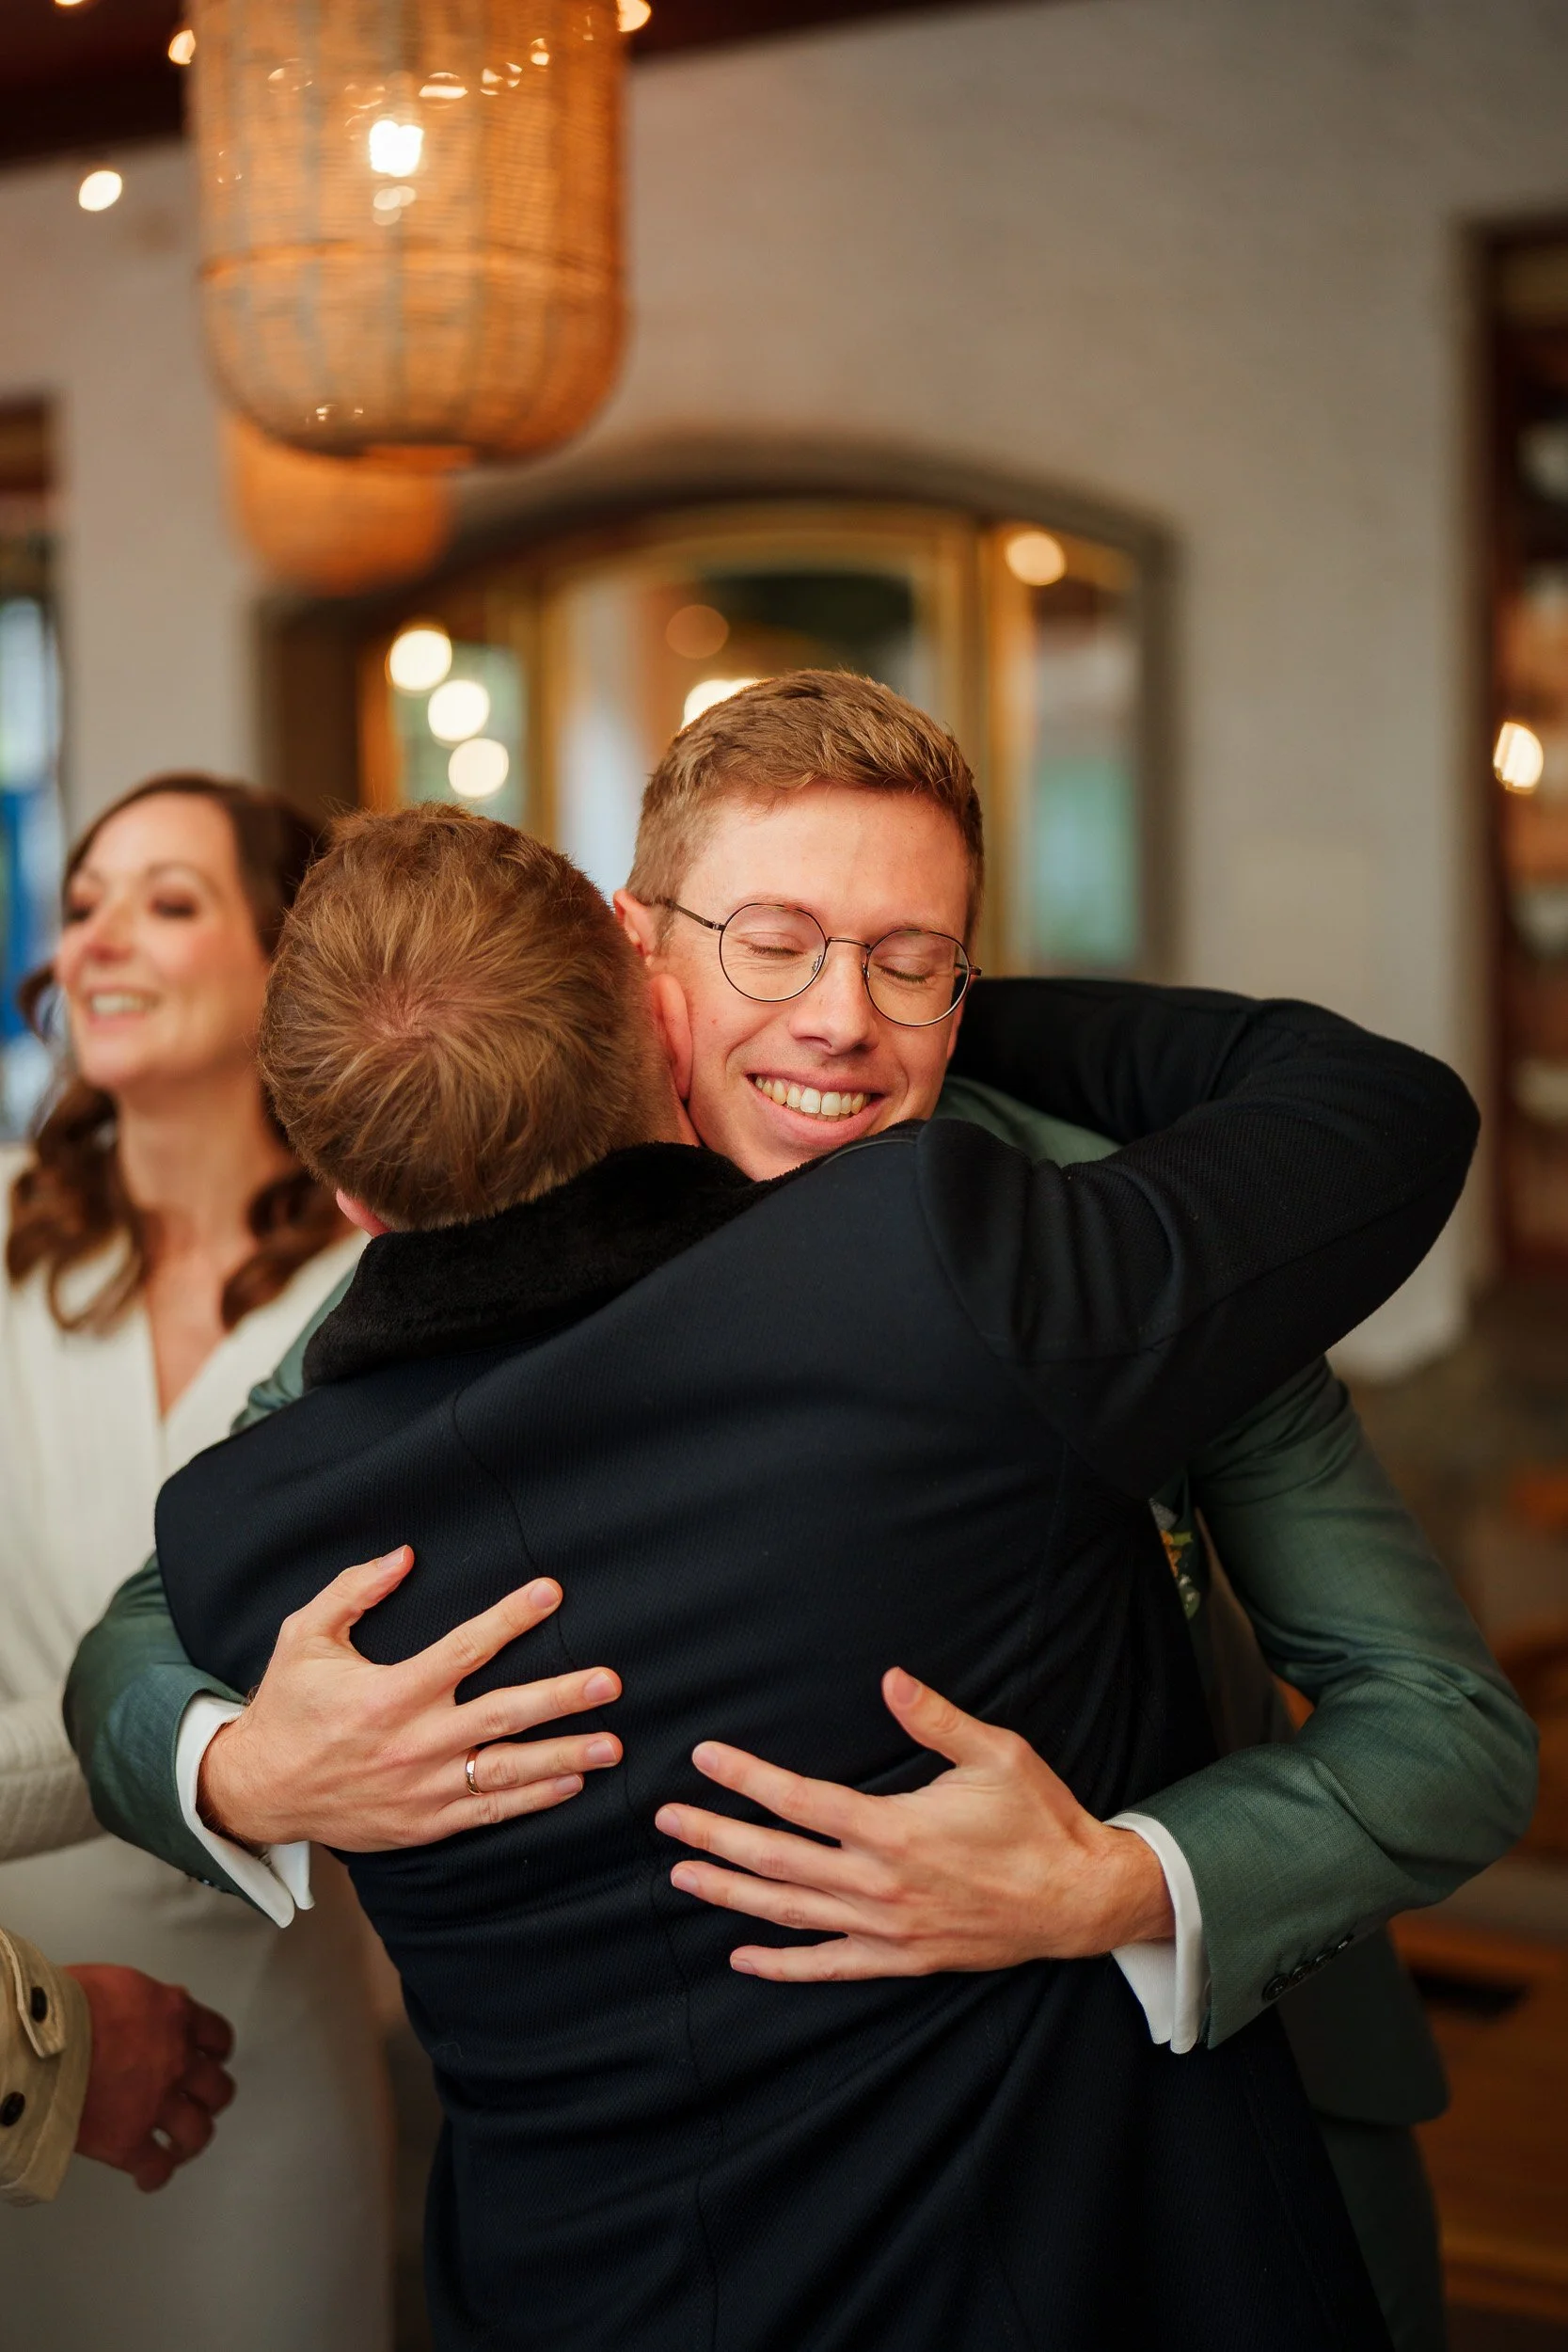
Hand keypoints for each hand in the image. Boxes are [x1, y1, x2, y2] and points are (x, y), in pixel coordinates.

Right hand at [66, 1965, 233, 2192]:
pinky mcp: (128, 2141)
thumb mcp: (120, 1984)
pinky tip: (149, 2176)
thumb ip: (147, 2002)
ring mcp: (156, 2103)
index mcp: (176, 2016)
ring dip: (191, 2140)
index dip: (216, 2053)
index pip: (218, 2037)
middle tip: (196, 2104)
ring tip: (180, 2146)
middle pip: (217, 2089)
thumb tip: (150, 2013)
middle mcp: (177, 2061)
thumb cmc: (67, 2004)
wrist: (38, 2042)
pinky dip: (156, 2175)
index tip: (212, 2060)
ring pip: (197, 2132)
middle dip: (208, 2099)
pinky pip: (156, 2167)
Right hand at [197, 1547, 621, 1850]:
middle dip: (560, 1698)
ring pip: (506, 1772)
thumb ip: (353, 1591)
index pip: (464, 1649)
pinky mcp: (424, 1823)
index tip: (550, 1592)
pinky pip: (488, 1810)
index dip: (510, 1617)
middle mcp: (413, 1742)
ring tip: (612, 1745)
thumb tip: (403, 1554)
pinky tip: (572, 1783)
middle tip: (609, 1682)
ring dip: (564, 1757)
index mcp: (389, 1694)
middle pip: (502, 1716)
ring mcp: (422, 1788)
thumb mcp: (305, 1636)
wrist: (259, 1789)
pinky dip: (533, 1799)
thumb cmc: (288, 1707)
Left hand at [655, 1667, 1172, 1981]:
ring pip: (791, 1913)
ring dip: (733, 1894)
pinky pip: (830, 1965)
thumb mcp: (998, 1755)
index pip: (800, 1801)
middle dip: (715, 1838)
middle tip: (666, 1822)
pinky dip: (783, 1963)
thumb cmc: (1040, 1819)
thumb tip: (890, 1678)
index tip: (705, 1757)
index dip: (746, 1777)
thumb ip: (937, 1719)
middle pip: (777, 1860)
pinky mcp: (903, 1959)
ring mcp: (888, 1928)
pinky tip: (743, 1955)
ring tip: (683, 1876)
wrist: (1081, 1899)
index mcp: (896, 1830)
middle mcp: (881, 1884)